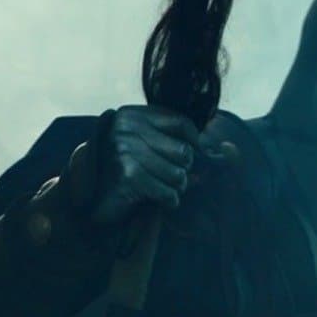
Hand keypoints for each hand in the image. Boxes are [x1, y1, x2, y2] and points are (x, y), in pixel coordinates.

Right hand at [91, 106, 201, 226]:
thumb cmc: (128, 169)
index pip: (180, 122)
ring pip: (178, 174)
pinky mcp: (127, 175)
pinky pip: (167, 192)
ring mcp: (124, 151)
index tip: (196, 154)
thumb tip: (222, 151)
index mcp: (131, 115)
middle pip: (183, 151)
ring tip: (163, 188)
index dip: (195, 141)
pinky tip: (157, 200)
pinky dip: (168, 200)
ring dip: (176, 187)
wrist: (95, 197)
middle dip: (184, 169)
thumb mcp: (147, 145)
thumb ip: (175, 141)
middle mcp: (126, 129)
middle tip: (171, 176)